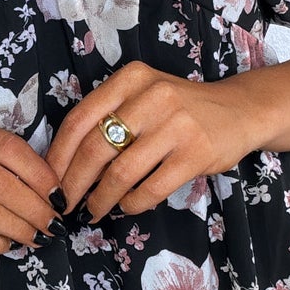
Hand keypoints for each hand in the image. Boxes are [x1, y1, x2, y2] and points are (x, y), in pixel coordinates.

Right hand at [0, 115, 61, 254]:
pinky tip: (6, 244)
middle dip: (35, 209)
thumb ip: (0, 158)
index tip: (59, 197)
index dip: (41, 175)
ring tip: (36, 238)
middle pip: (2, 184)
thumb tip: (47, 191)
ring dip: (17, 228)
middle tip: (54, 226)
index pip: (12, 150)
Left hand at [46, 62, 269, 221]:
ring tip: (93, 211)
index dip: (58, 156)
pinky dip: (131, 204)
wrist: (240, 110)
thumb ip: (110, 118)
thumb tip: (66, 165)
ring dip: (100, 199)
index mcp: (131, 79)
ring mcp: (176, 124)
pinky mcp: (195, 152)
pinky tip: (126, 207)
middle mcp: (152, 96)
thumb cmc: (181, 108)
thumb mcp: (143, 97)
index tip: (49, 181)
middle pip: (95, 149)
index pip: (79, 120)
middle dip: (73, 184)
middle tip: (65, 204)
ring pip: (121, 173)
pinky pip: (151, 188)